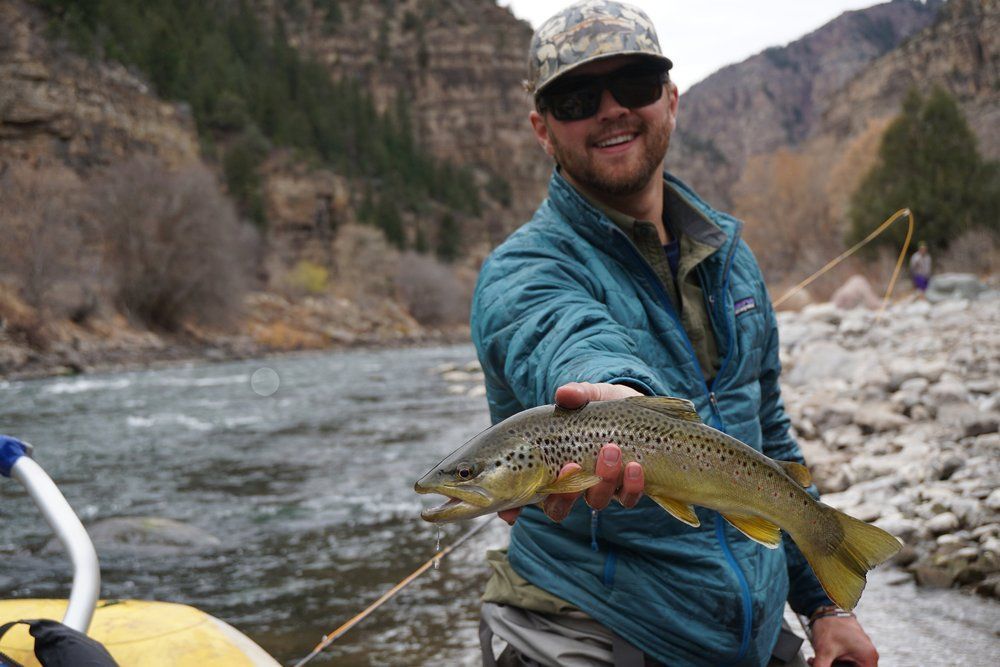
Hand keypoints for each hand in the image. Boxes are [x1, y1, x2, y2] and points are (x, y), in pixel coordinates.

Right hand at [498, 382, 644, 524]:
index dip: (513, 508)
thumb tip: (564, 393)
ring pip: (595, 502)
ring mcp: (598, 488)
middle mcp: (571, 484)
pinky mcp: (626, 489)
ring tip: (611, 450)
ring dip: (603, 480)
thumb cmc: (600, 408)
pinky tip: (635, 466)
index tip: (510, 513)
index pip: (524, 494)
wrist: (636, 412)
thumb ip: (576, 395)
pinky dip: (630, 486)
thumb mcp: (588, 397)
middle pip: (558, 506)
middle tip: (572, 465)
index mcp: (550, 464)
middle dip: (564, 493)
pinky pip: (626, 499)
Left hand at [808, 616, 877, 666]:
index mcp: (868, 657)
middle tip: (818, 663)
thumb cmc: (829, 626)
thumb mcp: (824, 652)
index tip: (832, 666)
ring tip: (816, 660)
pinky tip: (820, 657)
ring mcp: (863, 651)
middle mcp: (869, 655)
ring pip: (849, 666)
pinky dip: (833, 661)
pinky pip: (847, 661)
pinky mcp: (855, 648)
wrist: (825, 609)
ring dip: (832, 665)